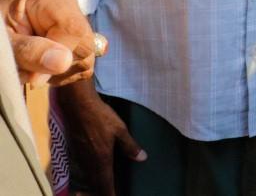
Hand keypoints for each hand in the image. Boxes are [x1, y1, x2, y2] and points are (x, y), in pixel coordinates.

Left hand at [1, 0, 98, 85]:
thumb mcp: (2, 44)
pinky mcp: (76, 37)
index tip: (35, 75)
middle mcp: (66, 4)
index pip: (74, 29)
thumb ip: (28, 51)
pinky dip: (61, 73)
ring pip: (87, 56)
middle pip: (85, 43)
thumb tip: (63, 63)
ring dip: (58, 73)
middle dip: (58, 66)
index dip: (61, 56)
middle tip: (27, 70)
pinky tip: (41, 67)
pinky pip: (82, 63)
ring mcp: (73, 19)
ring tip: (30, 68)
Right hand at [57, 79, 145, 195]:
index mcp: (101, 159)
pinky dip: (89, 174)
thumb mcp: (120, 130)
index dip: (110, 193)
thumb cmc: (101, 117)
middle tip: (110, 193)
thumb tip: (142, 158)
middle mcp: (89, 162)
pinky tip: (94, 171)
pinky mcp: (75, 149)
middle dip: (101, 191)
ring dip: (95, 184)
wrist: (78, 106)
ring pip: (88, 176)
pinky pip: (83, 168)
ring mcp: (80, 156)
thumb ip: (130, 146)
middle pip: (95, 183)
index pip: (105, 183)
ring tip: (103, 186)